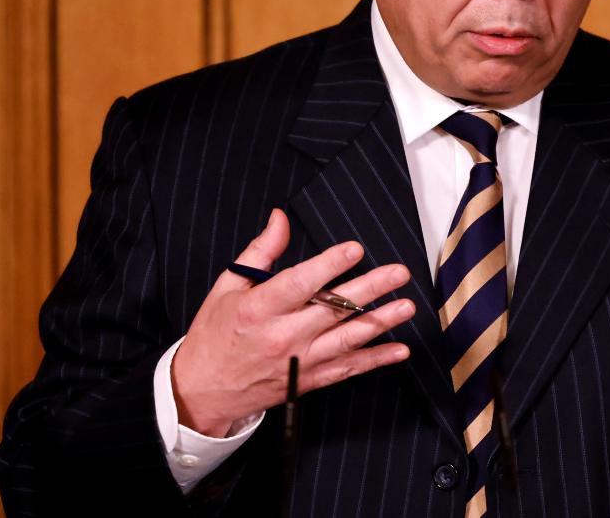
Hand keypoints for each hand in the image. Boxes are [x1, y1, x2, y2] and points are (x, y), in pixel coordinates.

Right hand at [171, 208, 414, 436]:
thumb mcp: (228, 286)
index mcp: (259, 308)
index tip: (355, 249)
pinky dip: (375, 360)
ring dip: (380, 322)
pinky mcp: (307, 381)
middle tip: (398, 273)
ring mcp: (298, 361)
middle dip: (370, 289)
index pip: (300, 283)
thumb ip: (260, 251)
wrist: (202, 391)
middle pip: (333, 309)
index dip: (329, 265)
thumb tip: (280, 218)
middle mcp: (282, 335)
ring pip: (347, 339)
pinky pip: (347, 369)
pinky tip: (399, 349)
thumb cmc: (215, 333)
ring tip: (406, 306)